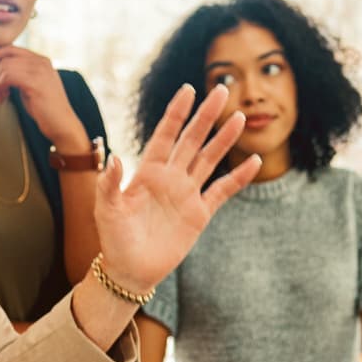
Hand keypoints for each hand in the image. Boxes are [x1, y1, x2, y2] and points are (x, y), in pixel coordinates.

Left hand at [0, 46, 89, 150]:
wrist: (62, 125)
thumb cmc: (45, 109)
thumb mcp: (32, 86)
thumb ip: (21, 74)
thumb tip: (0, 67)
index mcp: (42, 61)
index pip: (13, 49)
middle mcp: (42, 62)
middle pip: (6, 59)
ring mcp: (40, 71)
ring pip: (5, 67)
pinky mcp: (36, 83)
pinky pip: (8, 76)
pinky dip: (0, 86)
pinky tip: (3, 98)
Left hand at [92, 84, 258, 290]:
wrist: (130, 270)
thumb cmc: (114, 239)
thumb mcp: (106, 210)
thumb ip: (109, 184)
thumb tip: (114, 157)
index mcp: (147, 171)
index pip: (165, 135)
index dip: (176, 113)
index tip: (188, 90)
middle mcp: (170, 177)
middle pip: (192, 140)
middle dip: (206, 116)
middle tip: (222, 91)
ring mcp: (187, 194)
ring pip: (209, 160)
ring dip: (224, 140)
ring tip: (239, 118)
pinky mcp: (200, 214)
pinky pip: (223, 191)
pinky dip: (238, 177)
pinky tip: (254, 162)